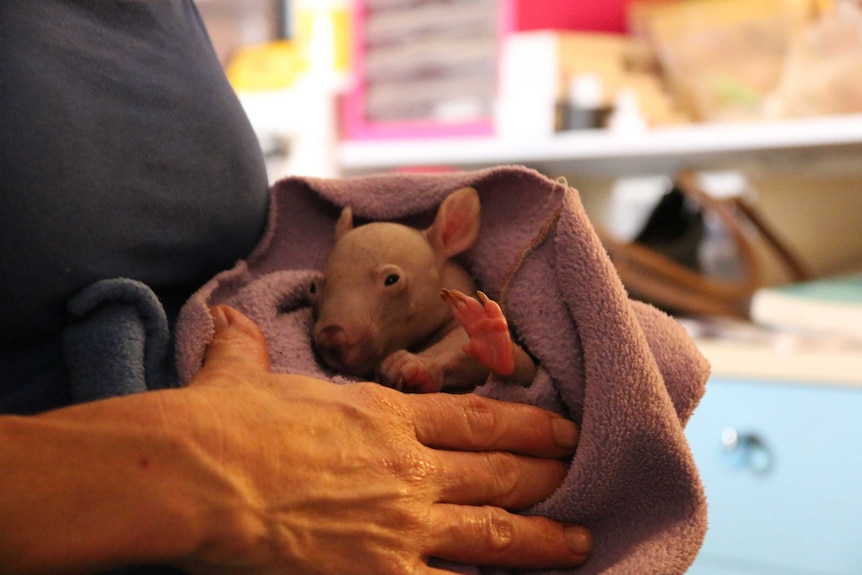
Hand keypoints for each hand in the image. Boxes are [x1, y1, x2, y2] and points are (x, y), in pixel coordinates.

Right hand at [177, 305, 590, 574]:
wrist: (197, 475)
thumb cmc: (219, 423)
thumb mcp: (238, 374)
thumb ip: (245, 349)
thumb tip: (227, 321)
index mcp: (383, 415)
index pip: (475, 419)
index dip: (526, 425)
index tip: (560, 428)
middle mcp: (408, 468)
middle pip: (498, 471)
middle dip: (548, 472)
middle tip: (582, 472)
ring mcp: (402, 525)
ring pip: (496, 531)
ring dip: (544, 537)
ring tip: (580, 540)